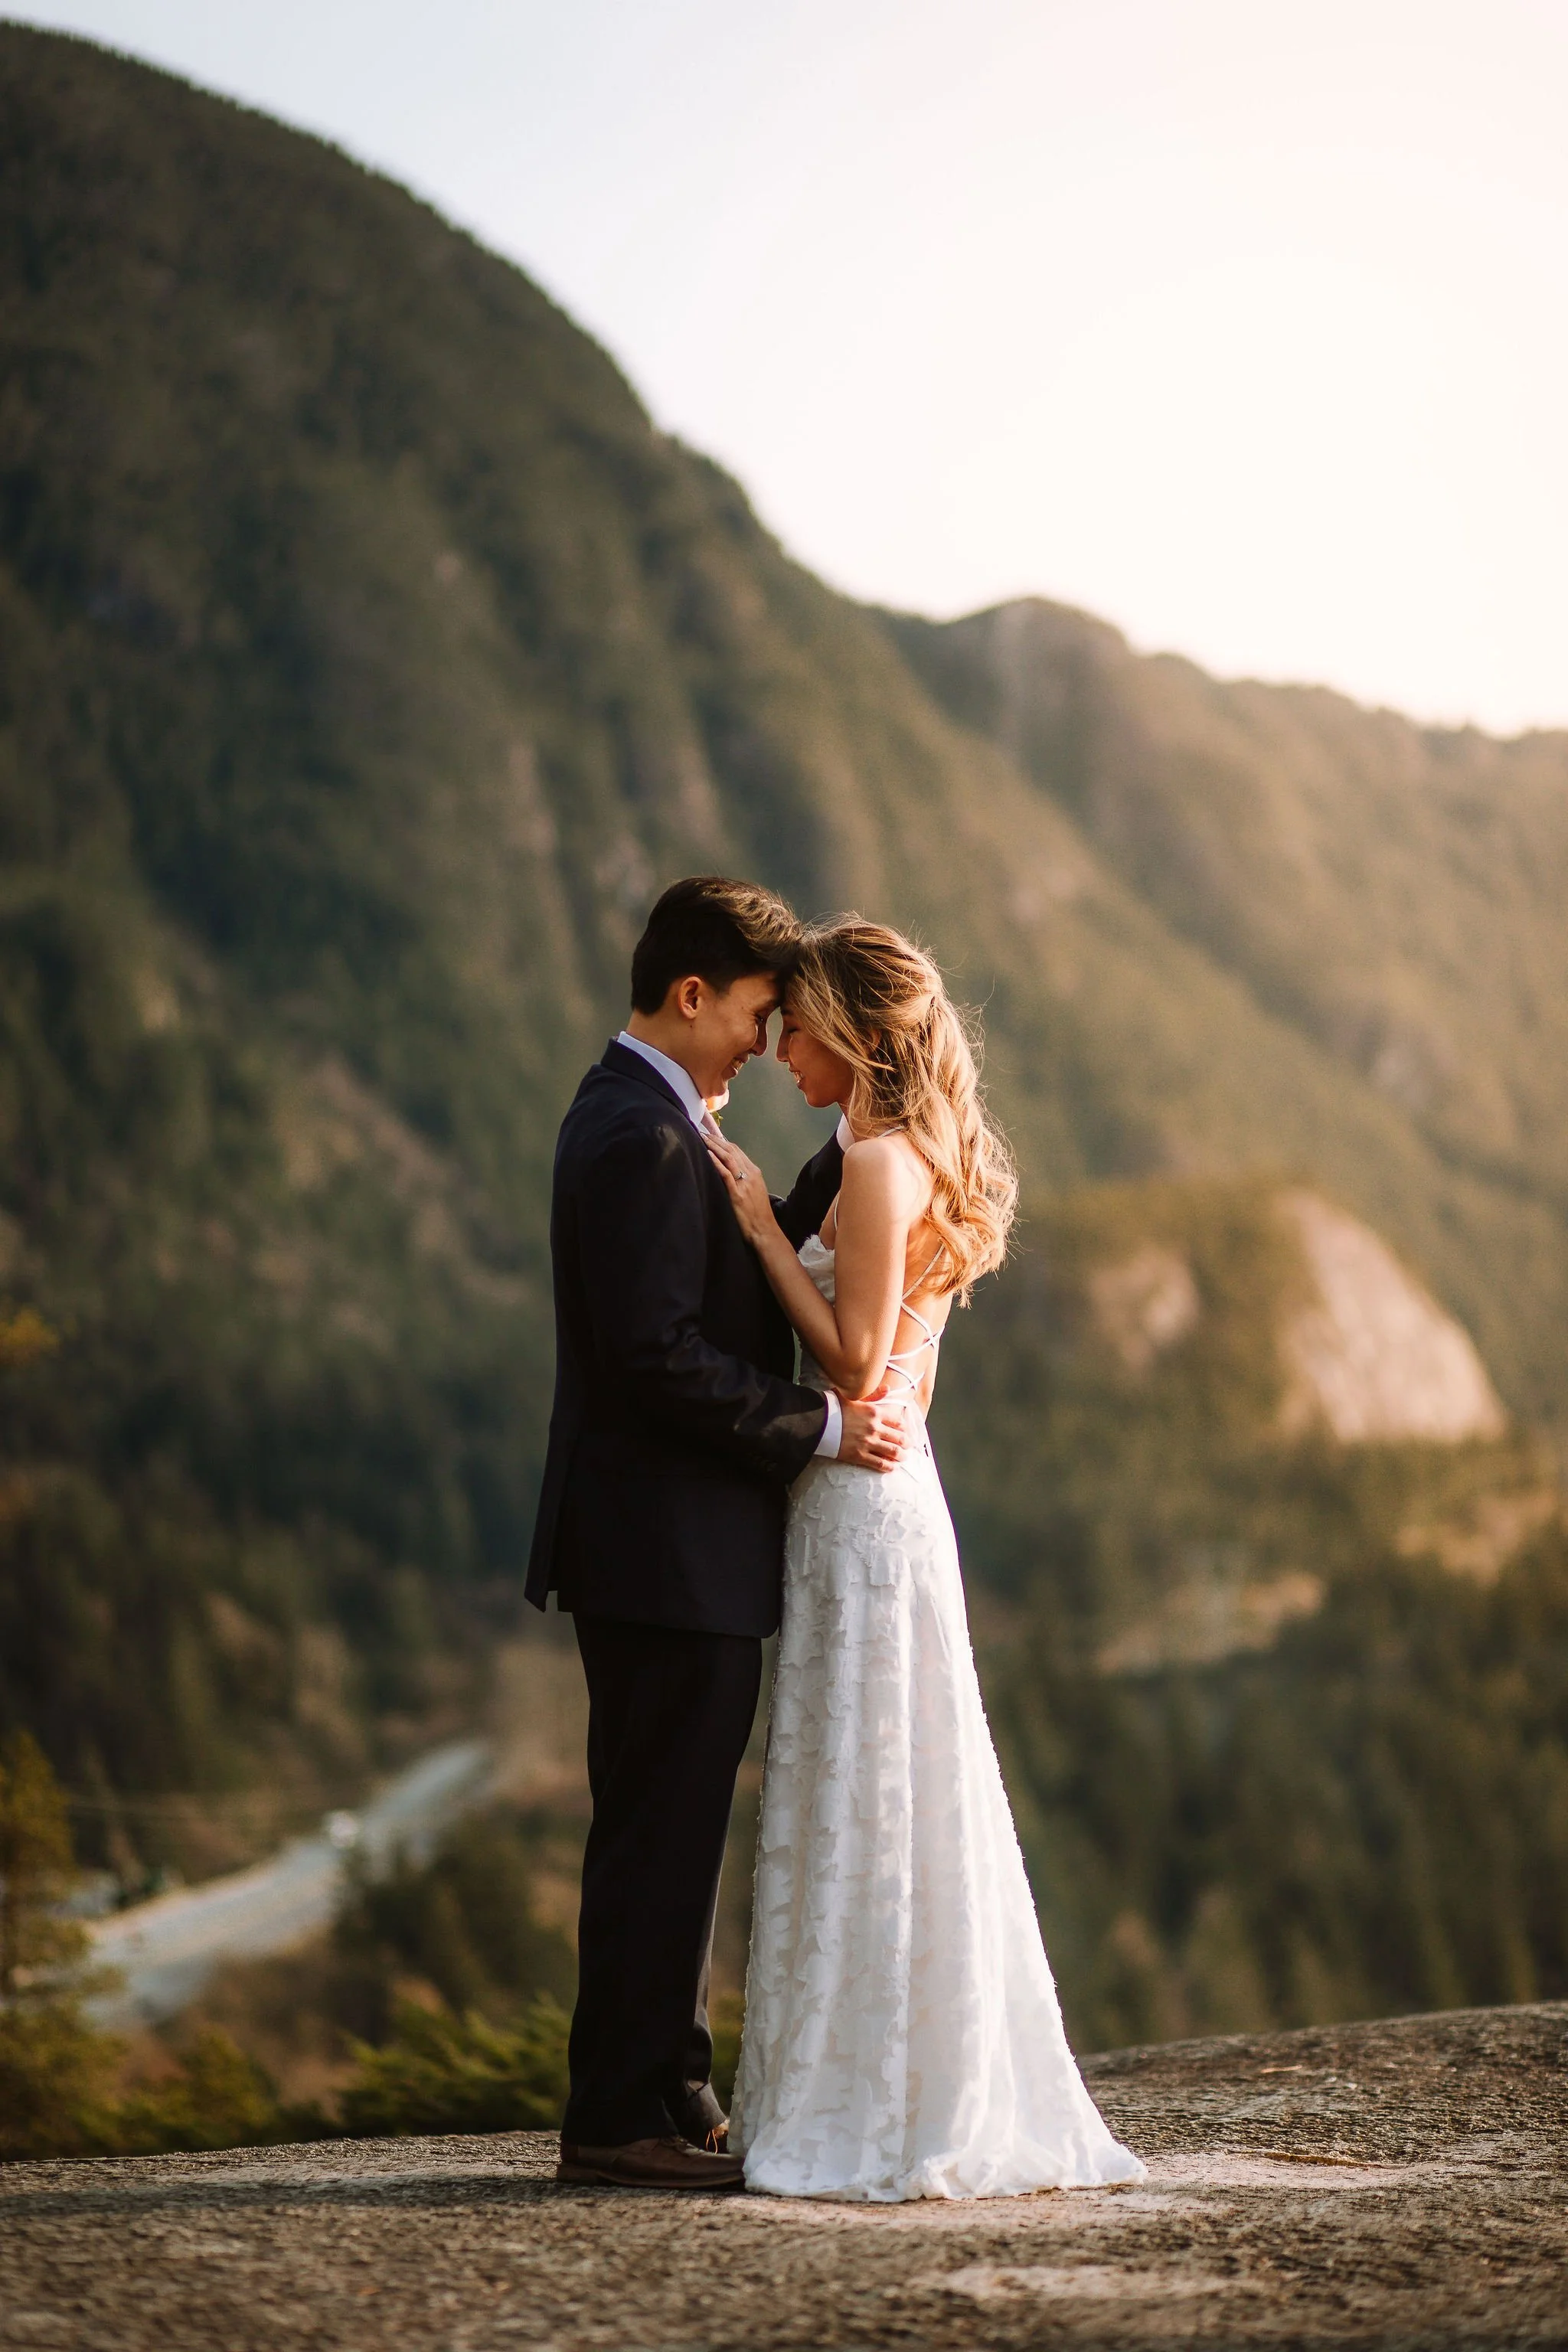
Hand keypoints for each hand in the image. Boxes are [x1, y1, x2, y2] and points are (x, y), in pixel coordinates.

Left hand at [704, 1131, 778, 1249]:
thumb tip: (729, 1171)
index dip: (723, 1142)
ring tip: (702, 1139)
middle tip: (702, 1133)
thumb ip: (744, 1179)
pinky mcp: (737, 1193)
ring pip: (728, 1158)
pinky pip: (725, 1173)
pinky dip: (716, 1161)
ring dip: (714, 1146)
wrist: (764, 1230)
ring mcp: (744, 1183)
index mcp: (755, 1172)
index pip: (738, 1151)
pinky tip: (707, 1153)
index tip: (711, 1136)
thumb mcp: (754, 1191)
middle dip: (716, 1140)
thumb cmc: (758, 1214)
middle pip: (732, 1151)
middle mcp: (751, 1174)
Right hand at [836, 1391, 908, 1472]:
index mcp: (874, 1412)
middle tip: (908, 1446)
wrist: (817, 1422)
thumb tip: (888, 1389)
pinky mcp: (859, 1455)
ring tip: (903, 1457)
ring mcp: (868, 1443)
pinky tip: (893, 1467)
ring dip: (901, 1456)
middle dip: (907, 1443)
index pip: (898, 1422)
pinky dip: (889, 1466)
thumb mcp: (854, 1396)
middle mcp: (874, 1428)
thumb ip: (874, 1394)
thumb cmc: (834, 1407)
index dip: (905, 1428)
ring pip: (892, 1452)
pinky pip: (880, 1463)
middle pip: (899, 1438)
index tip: (906, 1431)